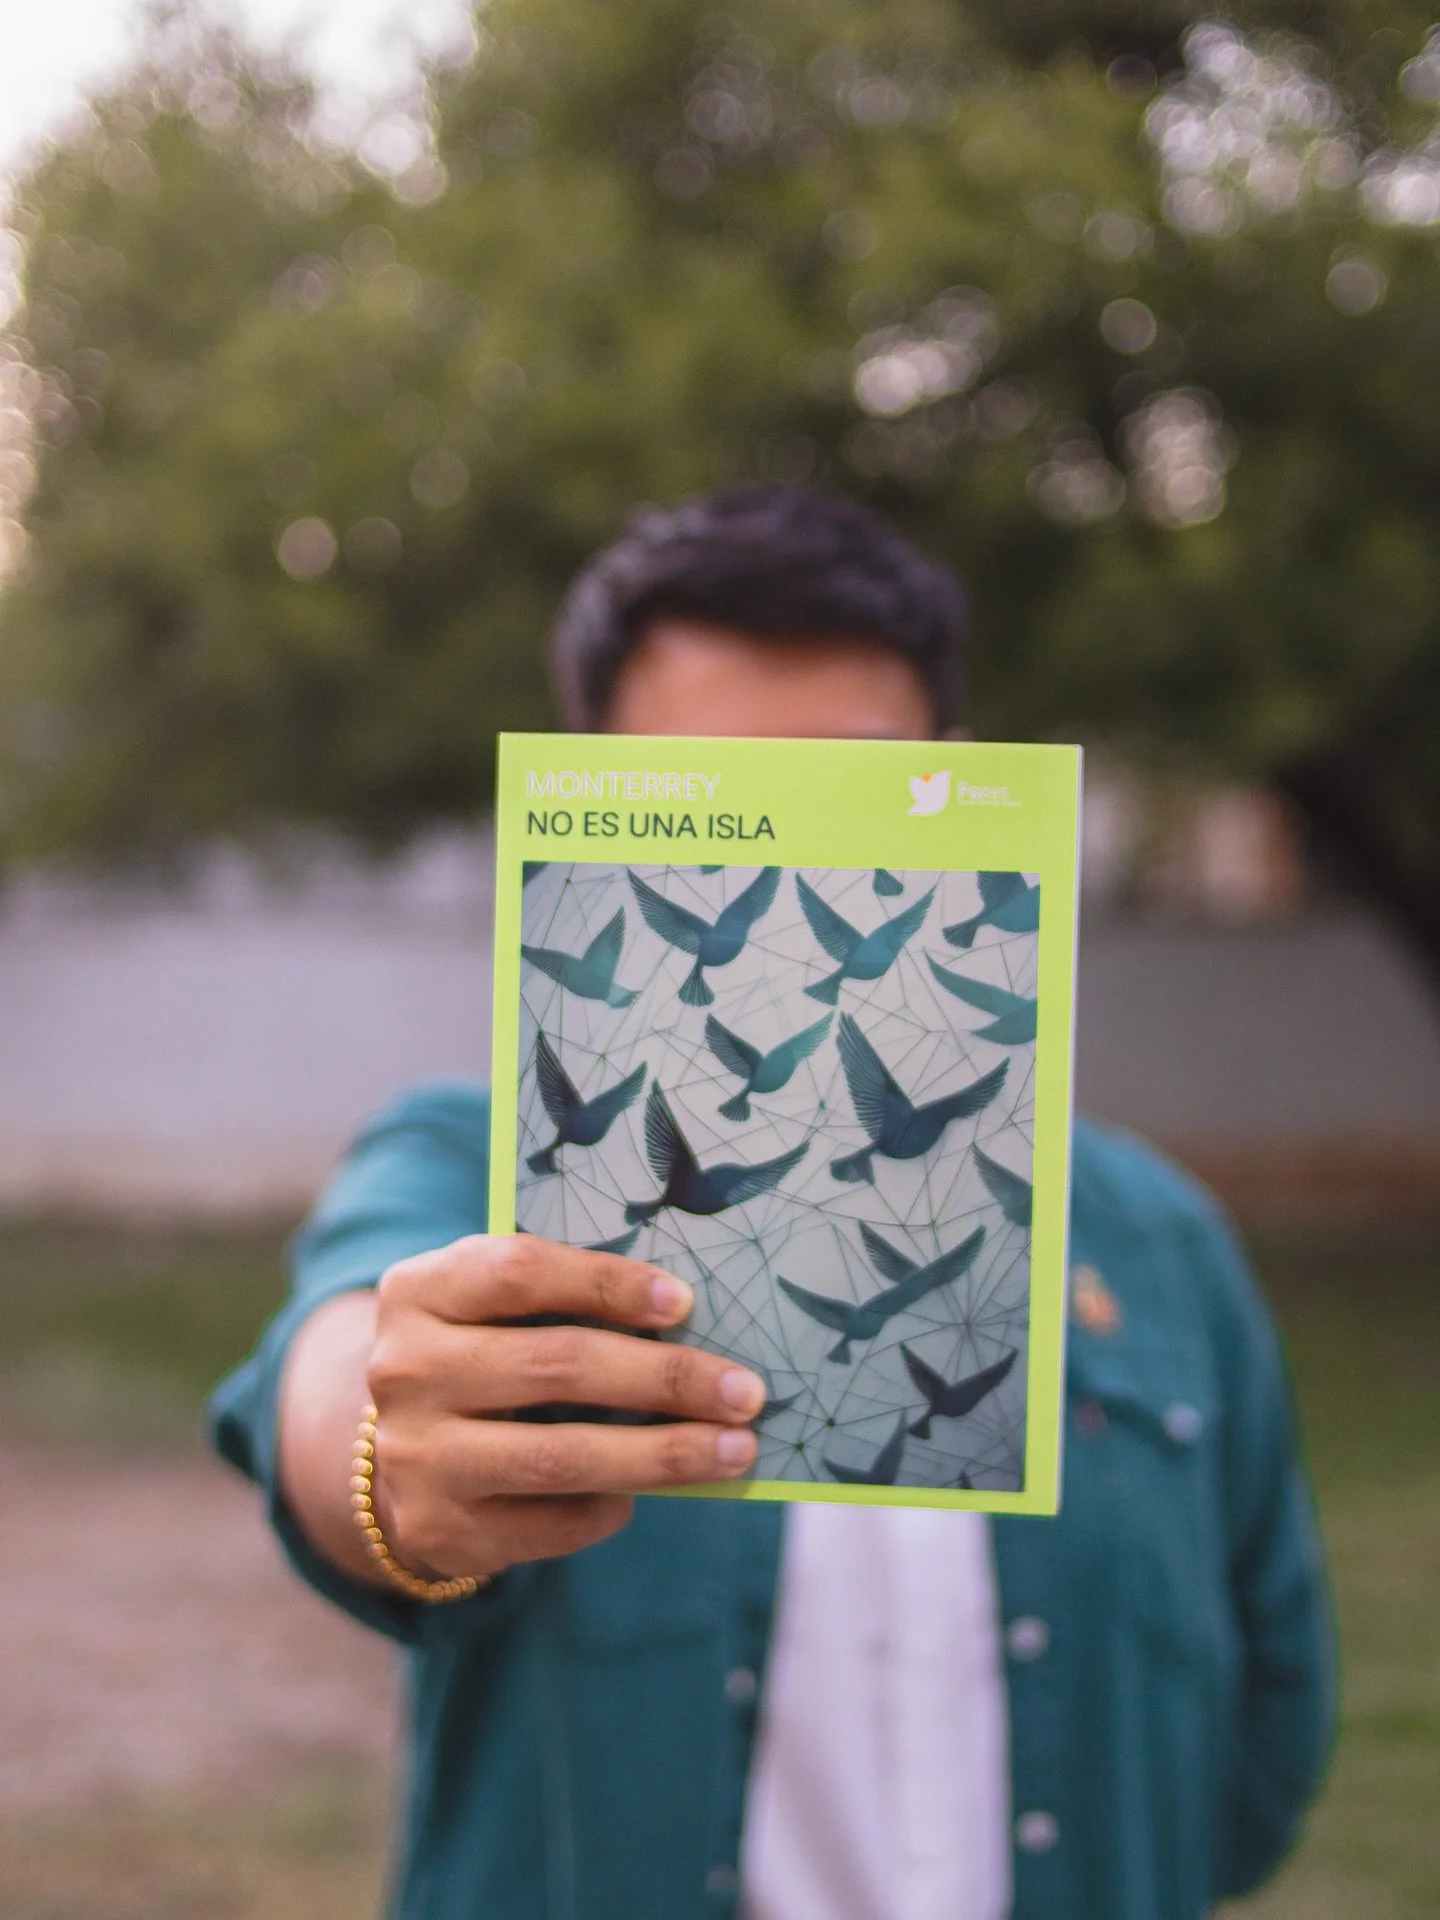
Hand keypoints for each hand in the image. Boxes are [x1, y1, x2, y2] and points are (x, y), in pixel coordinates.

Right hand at [364, 1234, 764, 1582]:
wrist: (400, 1453)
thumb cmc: (484, 1355)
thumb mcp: (496, 1308)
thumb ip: (565, 1298)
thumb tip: (689, 1316)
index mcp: (420, 1291)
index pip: (518, 1272)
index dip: (606, 1283)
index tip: (683, 1302)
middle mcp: (404, 1370)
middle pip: (556, 1365)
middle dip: (665, 1378)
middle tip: (743, 1392)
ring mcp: (416, 1455)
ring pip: (561, 1455)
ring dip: (663, 1454)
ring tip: (734, 1450)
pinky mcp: (437, 1528)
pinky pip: (551, 1521)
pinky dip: (609, 1506)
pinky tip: (640, 1493)